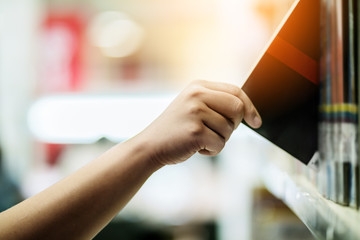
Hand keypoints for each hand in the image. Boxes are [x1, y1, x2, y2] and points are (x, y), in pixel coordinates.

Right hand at [134, 80, 261, 165]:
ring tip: (200, 140)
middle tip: (218, 133)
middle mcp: (197, 95)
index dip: (250, 107)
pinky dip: (211, 151)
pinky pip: (220, 144)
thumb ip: (216, 103)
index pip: (236, 91)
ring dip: (219, 140)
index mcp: (198, 86)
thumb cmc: (176, 129)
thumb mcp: (193, 107)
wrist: (150, 145)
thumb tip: (248, 111)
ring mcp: (195, 112)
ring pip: (229, 129)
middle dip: (235, 125)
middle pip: (238, 108)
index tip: (256, 122)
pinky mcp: (195, 131)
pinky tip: (196, 148)